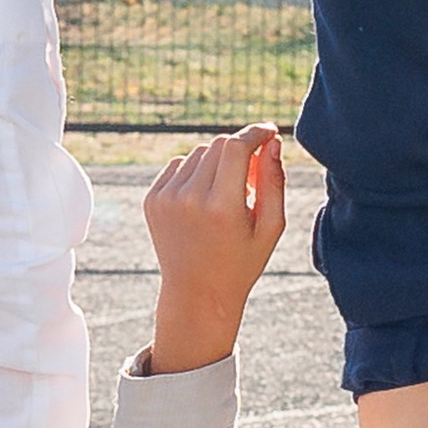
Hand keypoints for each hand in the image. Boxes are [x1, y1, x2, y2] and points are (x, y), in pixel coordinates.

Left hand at [144, 125, 284, 374]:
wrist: (195, 294)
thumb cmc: (241, 263)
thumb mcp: (269, 228)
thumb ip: (275, 182)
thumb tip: (271, 142)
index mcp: (222, 207)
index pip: (236, 146)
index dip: (256, 133)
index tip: (269, 132)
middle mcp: (189, 199)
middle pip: (218, 144)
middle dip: (239, 150)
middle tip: (250, 177)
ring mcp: (166, 199)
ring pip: (199, 152)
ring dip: (216, 163)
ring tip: (225, 195)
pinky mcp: (152, 200)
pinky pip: (179, 165)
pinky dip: (195, 172)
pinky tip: (202, 200)